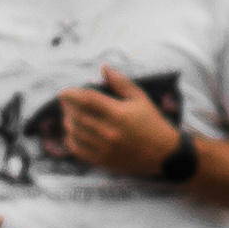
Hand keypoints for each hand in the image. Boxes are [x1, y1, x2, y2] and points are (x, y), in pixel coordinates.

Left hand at [57, 68, 187, 179]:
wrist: (164, 154)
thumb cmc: (152, 123)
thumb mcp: (140, 98)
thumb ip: (120, 83)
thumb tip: (103, 67)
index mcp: (119, 114)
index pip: (87, 100)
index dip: (71, 94)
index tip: (64, 91)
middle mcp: (110, 132)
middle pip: (78, 116)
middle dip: (67, 107)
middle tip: (65, 102)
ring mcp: (105, 148)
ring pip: (75, 133)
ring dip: (68, 122)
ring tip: (68, 115)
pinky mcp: (103, 161)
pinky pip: (78, 151)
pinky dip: (71, 140)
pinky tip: (72, 133)